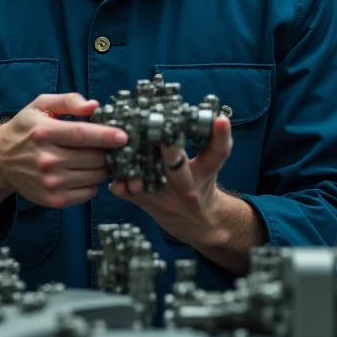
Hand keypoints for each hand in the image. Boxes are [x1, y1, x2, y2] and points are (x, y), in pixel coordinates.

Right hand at [0, 93, 128, 208]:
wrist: (0, 160)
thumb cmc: (25, 128)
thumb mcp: (41, 105)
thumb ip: (68, 101)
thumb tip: (94, 106)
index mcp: (44, 132)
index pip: (82, 135)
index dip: (106, 136)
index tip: (124, 136)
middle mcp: (46, 159)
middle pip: (93, 158)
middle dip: (108, 152)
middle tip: (111, 146)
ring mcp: (50, 182)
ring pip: (94, 176)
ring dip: (103, 167)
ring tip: (96, 157)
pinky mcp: (53, 200)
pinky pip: (88, 193)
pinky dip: (93, 182)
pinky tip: (84, 171)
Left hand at [109, 116, 232, 246]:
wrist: (198, 223)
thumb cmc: (202, 183)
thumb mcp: (211, 164)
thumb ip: (212, 142)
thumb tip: (215, 113)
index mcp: (205, 172)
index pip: (218, 154)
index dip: (221, 137)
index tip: (220, 120)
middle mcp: (187, 187)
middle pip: (179, 169)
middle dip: (171, 151)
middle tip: (163, 132)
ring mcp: (166, 198)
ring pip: (151, 183)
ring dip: (139, 168)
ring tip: (128, 149)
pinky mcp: (146, 204)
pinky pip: (131, 196)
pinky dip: (122, 187)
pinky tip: (115, 181)